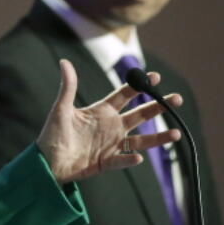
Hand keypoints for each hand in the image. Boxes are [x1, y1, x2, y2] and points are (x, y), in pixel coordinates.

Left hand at [36, 59, 181, 183]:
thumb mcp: (61, 109)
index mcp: (101, 111)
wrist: (46, 162)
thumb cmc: (52, 134)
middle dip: (158, 106)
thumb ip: (68, 87)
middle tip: (176, 99)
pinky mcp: (106, 162)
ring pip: (140, 141)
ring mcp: (110, 145)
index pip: (125, 95)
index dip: (139, 86)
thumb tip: (64, 62)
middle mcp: (111, 127)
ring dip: (158, 137)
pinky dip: (129, 159)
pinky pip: (121, 161)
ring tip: (177, 133)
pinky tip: (138, 157)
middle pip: (140, 115)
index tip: (155, 76)